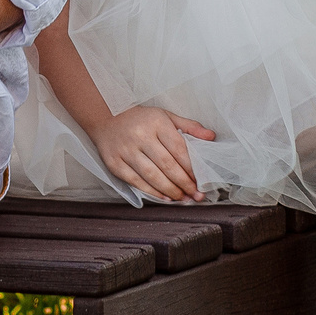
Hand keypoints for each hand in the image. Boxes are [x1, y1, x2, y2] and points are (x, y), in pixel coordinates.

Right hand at [93, 106, 211, 202]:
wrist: (104, 115)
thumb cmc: (139, 117)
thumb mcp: (164, 115)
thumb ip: (188, 126)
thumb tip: (211, 137)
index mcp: (156, 123)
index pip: (178, 149)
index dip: (191, 168)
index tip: (201, 180)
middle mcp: (140, 136)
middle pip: (167, 165)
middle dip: (184, 183)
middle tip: (196, 195)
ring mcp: (126, 151)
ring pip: (152, 176)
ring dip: (170, 190)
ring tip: (183, 199)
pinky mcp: (114, 163)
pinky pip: (136, 181)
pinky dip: (152, 192)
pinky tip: (164, 197)